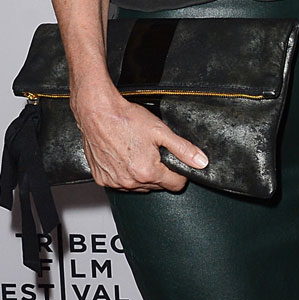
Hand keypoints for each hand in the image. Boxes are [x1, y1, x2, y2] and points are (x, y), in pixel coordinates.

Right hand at [71, 83, 207, 191]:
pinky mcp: (102, 178)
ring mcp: (114, 181)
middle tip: (153, 152)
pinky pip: (120, 182)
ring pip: (138, 186)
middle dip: (160, 171)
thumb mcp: (161, 131)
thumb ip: (183, 149)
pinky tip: (124, 157)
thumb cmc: (125, 119)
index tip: (173, 162)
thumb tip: (200, 162)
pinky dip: (124, 173)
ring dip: (142, 174)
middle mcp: (130, 182)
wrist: (97, 113)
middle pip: (157, 185)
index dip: (179, 173)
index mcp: (147, 173)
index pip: (175, 185)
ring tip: (137, 152)